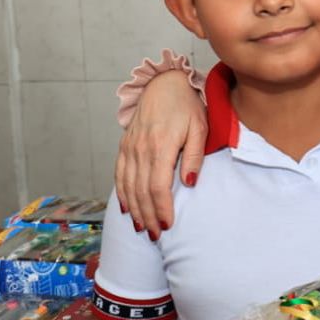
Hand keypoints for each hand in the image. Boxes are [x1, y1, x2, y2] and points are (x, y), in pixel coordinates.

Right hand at [117, 70, 207, 235]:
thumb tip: (189, 184)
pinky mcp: (124, 145)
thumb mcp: (200, 127)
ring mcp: (130, 147)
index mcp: (161, 144)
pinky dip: (121, 193)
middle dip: (147, 216)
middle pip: (140, 191)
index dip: (161, 209)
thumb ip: (194, 156)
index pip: (157, 186)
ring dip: (134, 209)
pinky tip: (126, 208)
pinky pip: (119, 174)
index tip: (167, 225)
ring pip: (127, 185)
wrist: (164, 83)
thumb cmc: (187, 106)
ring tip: (141, 227)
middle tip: (155, 235)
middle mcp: (141, 148)